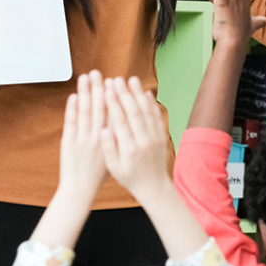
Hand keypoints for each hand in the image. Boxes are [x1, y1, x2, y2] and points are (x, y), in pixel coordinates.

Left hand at [56, 71, 106, 200]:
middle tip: (98, 72)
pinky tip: (74, 95)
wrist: (81, 189)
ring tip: (86, 77)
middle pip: (99, 108)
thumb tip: (123, 119)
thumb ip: (117, 136)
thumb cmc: (99, 173)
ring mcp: (83, 140)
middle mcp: (98, 138)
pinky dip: (72, 109)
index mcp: (110, 140)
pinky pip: (71, 123)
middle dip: (98, 89)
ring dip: (85, 93)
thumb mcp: (114, 155)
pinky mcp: (69, 142)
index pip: (113, 114)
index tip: (113, 82)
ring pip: (85, 112)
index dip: (113, 97)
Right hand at [101, 77, 170, 199]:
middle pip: (134, 112)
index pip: (120, 121)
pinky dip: (151, 103)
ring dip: (138, 94)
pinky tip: (146, 93)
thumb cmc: (130, 177)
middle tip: (116, 80)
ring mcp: (155, 137)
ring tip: (131, 80)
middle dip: (125, 94)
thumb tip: (103, 130)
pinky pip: (157, 116)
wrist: (154, 186)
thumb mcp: (114, 168)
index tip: (106, 90)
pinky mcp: (161, 136)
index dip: (113, 104)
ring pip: (147, 111)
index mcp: (130, 149)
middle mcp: (144, 141)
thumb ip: (108, 149)